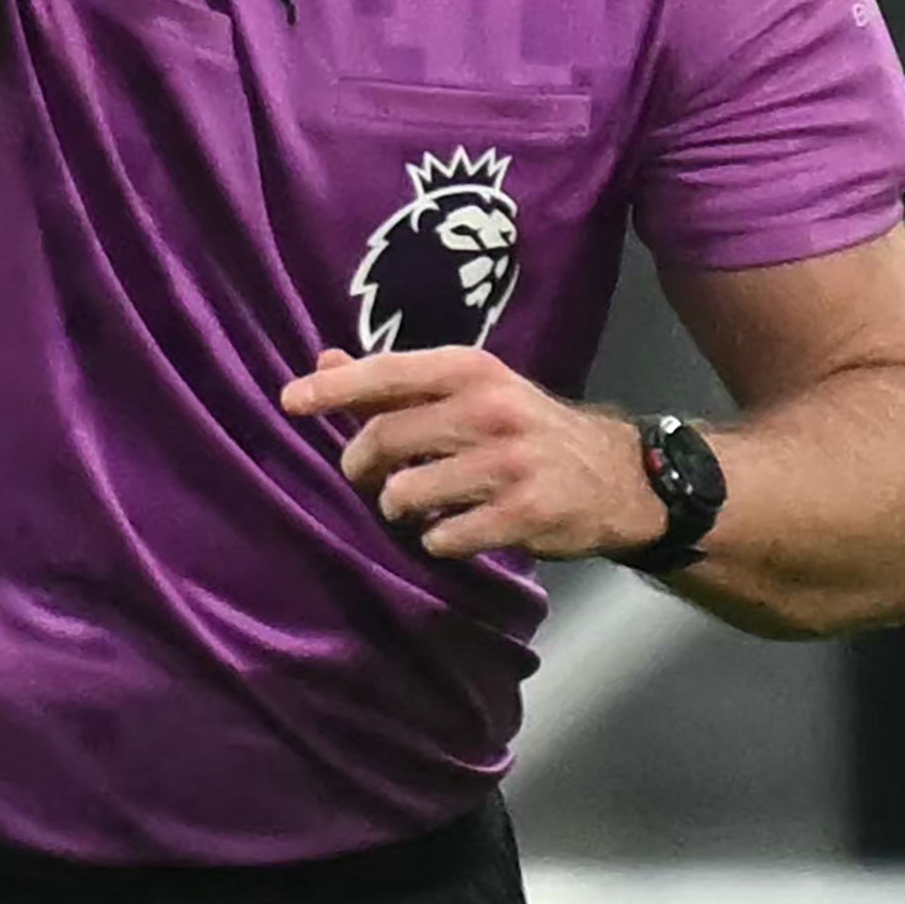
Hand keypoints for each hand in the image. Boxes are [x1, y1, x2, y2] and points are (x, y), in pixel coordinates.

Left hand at [280, 348, 664, 562]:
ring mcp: (508, 463)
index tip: (289, 401)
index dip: (333, 389)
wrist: (616, 476)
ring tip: (419, 504)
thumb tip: (324, 362)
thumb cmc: (523, 428)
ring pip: (406, 494)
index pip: (387, 373)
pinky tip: (455, 531)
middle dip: (361, 467)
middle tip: (369, 477)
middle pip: (385, 441)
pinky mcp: (524, 514)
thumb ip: (395, 382)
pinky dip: (437, 541)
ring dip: (398, 508)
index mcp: (470, 370)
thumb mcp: (469, 390)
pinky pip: (444, 538)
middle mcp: (488, 409)